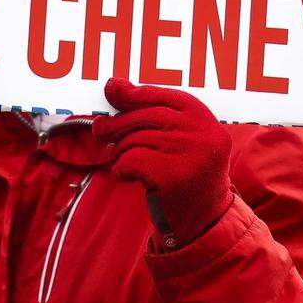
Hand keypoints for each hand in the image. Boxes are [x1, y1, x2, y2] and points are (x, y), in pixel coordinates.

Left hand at [93, 78, 233, 248]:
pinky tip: (127, 176)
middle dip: (116, 124)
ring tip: (123, 161)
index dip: (134, 93)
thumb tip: (113, 85)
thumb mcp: (175, 137)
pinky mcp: (174, 177)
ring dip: (119, 152)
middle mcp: (201, 133)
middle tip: (100, 131)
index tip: (111, 89)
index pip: (163, 95)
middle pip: (144, 116)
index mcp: (203, 118)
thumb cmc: (183, 171)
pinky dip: (121, 168)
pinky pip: (130, 161)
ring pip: (133, 140)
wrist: (202, 218)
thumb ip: (149, 111)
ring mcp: (190, 155)